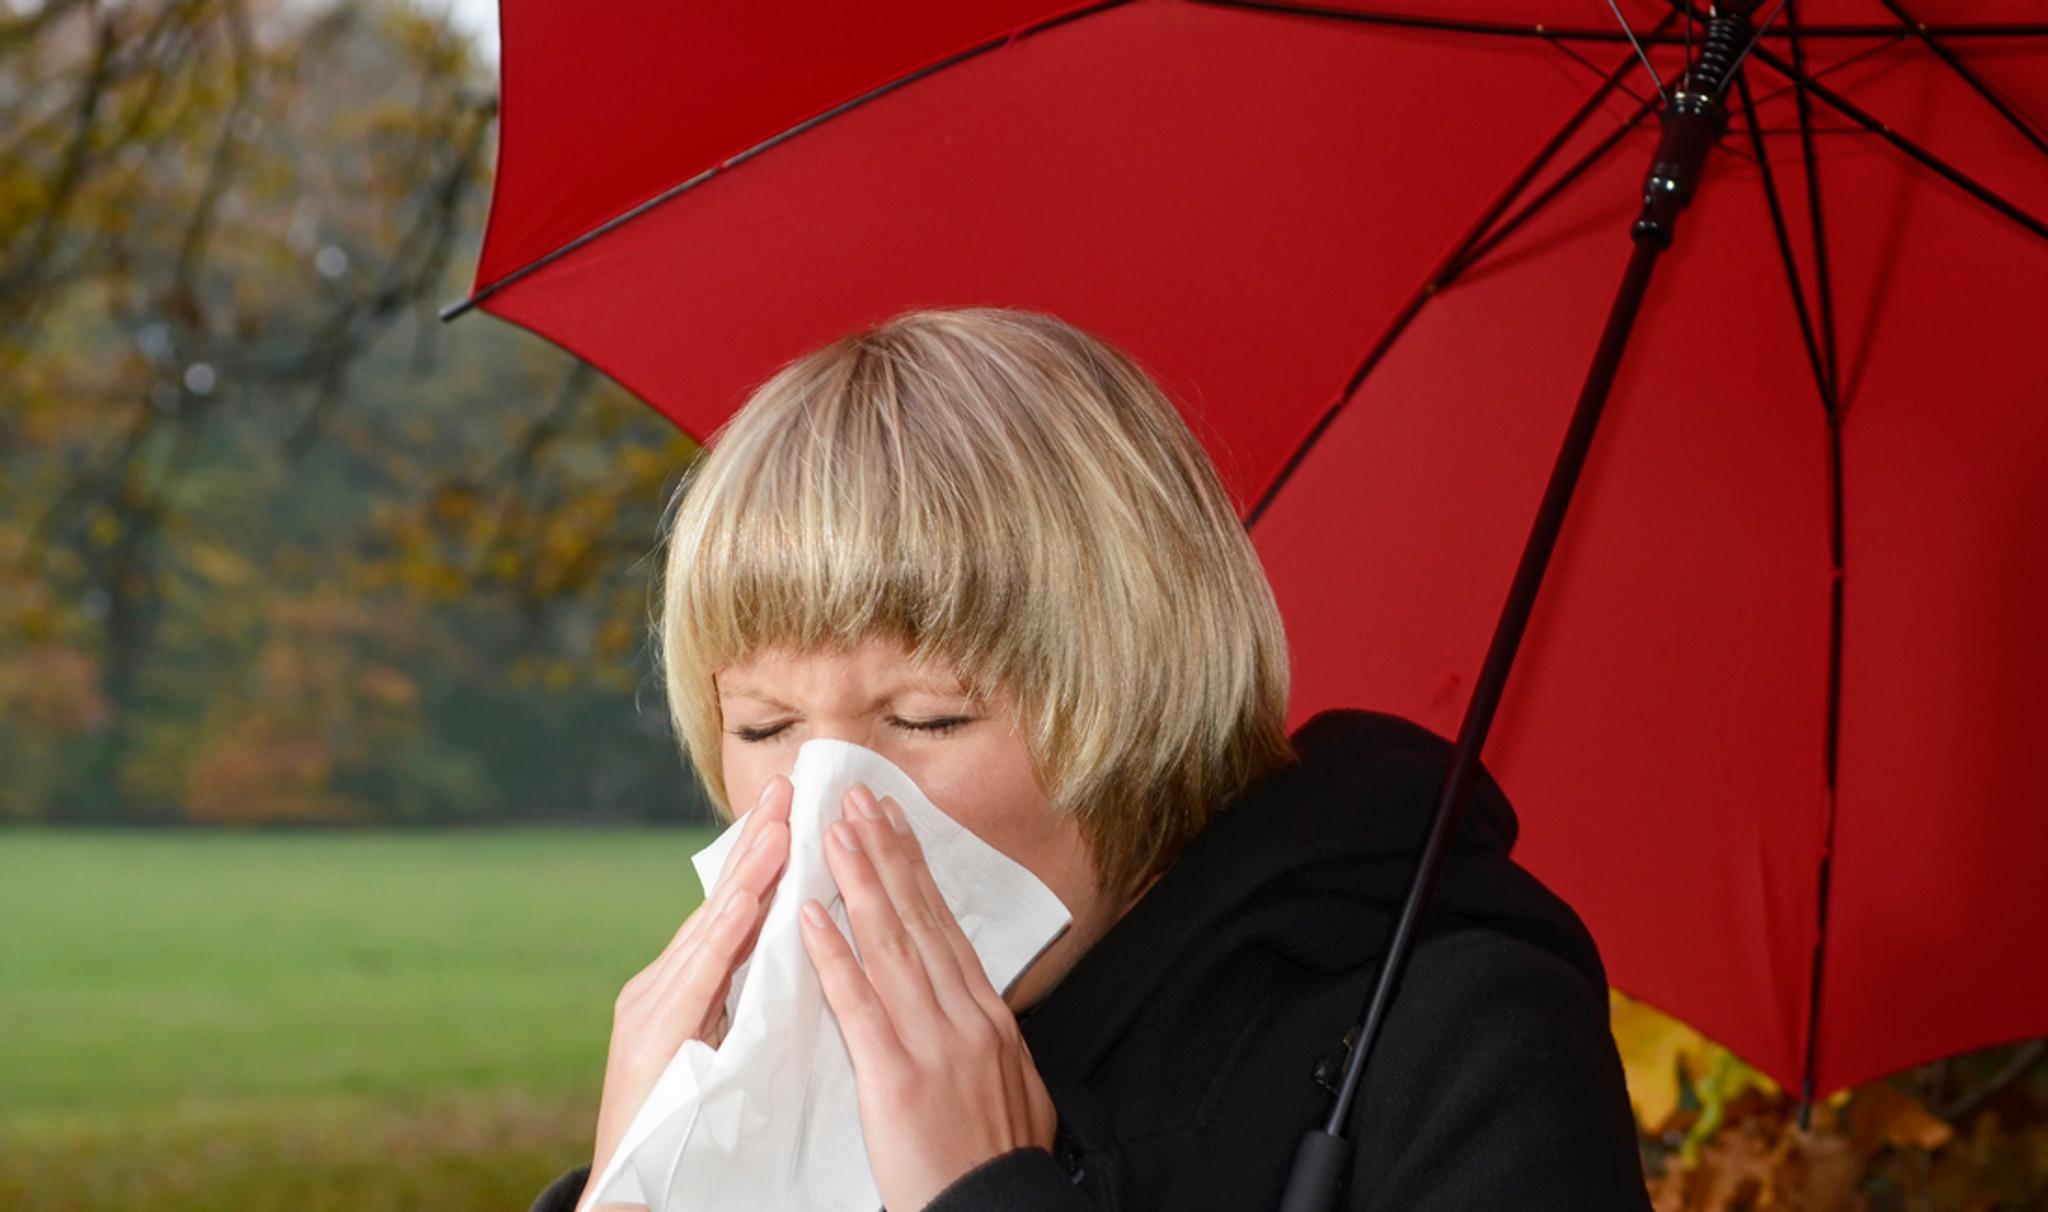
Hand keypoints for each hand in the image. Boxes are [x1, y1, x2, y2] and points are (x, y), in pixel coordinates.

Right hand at [577, 775, 792, 1211]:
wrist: (634, 1194)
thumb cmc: (683, 1124)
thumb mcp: (723, 1045)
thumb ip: (746, 995)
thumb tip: (796, 946)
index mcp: (689, 986)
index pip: (738, 910)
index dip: (769, 858)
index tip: (803, 805)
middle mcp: (665, 985)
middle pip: (723, 904)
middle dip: (758, 844)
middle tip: (792, 785)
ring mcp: (653, 1009)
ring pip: (710, 931)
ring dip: (747, 875)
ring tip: (779, 825)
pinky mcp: (651, 1041)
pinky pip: (695, 983)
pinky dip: (721, 938)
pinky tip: (745, 902)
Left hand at [800, 782, 1057, 1211]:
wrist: (995, 1211)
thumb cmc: (996, 1164)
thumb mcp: (1010, 1088)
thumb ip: (984, 1041)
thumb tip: (973, 1010)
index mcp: (988, 1018)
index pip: (945, 928)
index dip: (916, 872)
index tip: (894, 824)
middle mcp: (965, 1017)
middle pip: (920, 920)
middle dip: (886, 855)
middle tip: (858, 799)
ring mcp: (933, 1043)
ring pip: (892, 945)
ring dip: (860, 882)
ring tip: (833, 832)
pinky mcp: (897, 1076)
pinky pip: (860, 1004)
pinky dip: (834, 954)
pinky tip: (812, 916)